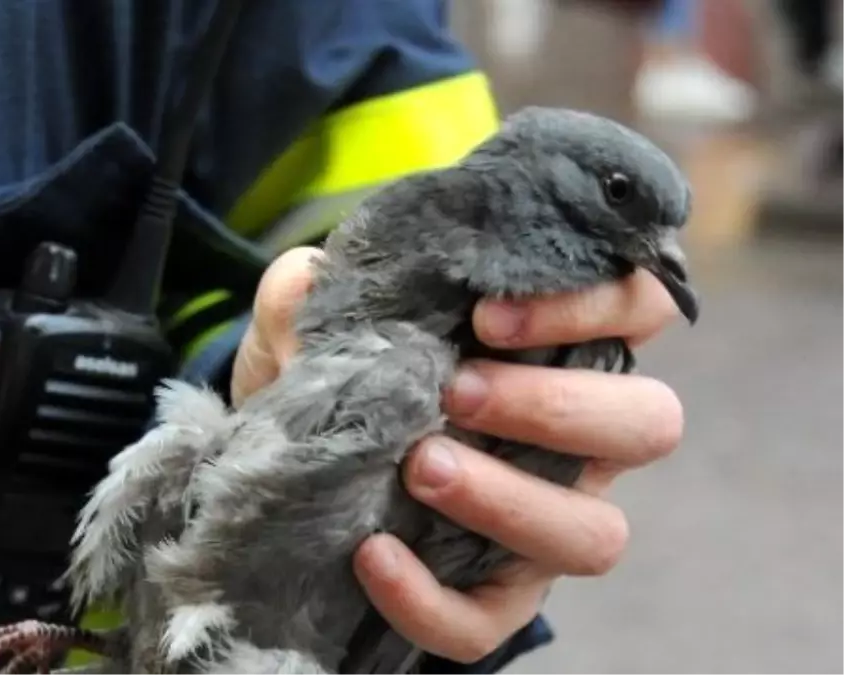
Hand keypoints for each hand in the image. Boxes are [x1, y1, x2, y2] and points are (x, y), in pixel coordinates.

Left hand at [230, 246, 686, 663]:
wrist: (289, 470)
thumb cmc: (336, 376)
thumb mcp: (309, 324)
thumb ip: (308, 292)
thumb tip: (306, 280)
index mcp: (557, 349)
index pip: (637, 306)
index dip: (593, 305)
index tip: (486, 315)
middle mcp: (575, 439)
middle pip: (648, 423)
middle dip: (555, 406)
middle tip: (456, 393)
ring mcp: (543, 521)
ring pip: (594, 533)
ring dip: (510, 501)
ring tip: (418, 469)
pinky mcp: (491, 596)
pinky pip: (489, 619)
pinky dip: (431, 596)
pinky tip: (372, 554)